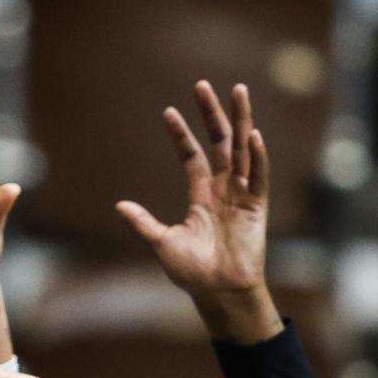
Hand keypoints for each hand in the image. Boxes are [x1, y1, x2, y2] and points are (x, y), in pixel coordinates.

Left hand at [115, 81, 282, 343]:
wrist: (218, 292)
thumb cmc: (192, 272)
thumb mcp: (163, 243)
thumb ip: (144, 223)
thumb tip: (119, 205)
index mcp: (201, 195)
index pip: (191, 156)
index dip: (181, 134)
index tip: (168, 112)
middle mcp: (224, 189)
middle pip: (219, 142)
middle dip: (212, 114)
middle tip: (202, 85)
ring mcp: (242, 195)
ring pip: (242, 149)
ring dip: (240, 120)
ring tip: (238, 91)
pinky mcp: (257, 207)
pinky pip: (259, 176)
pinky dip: (257, 156)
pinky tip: (253, 134)